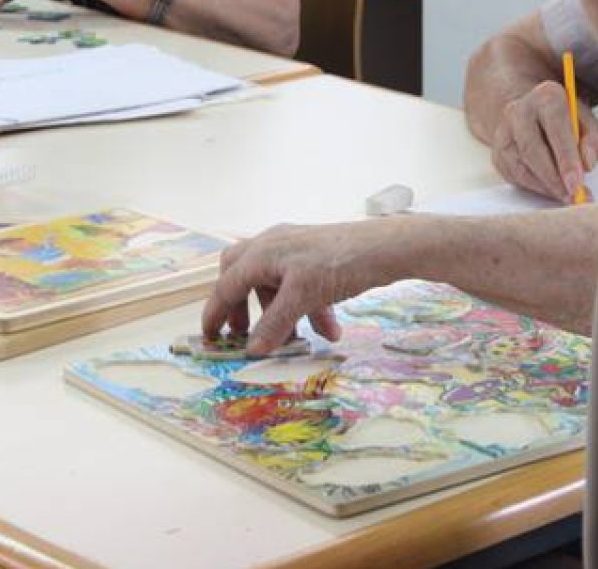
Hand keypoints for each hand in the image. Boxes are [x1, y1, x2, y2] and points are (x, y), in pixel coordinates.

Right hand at [202, 221, 405, 355]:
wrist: (387, 247)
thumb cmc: (339, 265)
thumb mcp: (302, 297)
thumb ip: (274, 324)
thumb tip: (251, 350)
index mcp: (262, 252)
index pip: (227, 285)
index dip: (216, 314)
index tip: (210, 339)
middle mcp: (274, 246)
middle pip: (243, 277)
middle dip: (244, 309)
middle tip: (246, 334)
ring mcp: (296, 250)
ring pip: (277, 286)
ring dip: (284, 316)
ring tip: (297, 342)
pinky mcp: (318, 258)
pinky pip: (302, 287)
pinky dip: (310, 310)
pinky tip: (330, 332)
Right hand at [491, 80, 597, 202]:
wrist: (530, 113)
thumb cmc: (561, 118)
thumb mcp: (585, 119)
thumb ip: (592, 139)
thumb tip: (587, 163)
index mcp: (545, 97)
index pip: (555, 126)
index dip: (566, 157)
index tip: (577, 181)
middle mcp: (519, 112)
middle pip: (532, 149)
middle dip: (554, 178)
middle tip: (572, 195)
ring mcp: (503, 133)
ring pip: (522, 167)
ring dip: (546, 186)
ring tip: (565, 195)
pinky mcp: (497, 153)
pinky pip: (515, 177)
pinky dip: (535, 188)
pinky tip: (550, 189)